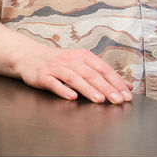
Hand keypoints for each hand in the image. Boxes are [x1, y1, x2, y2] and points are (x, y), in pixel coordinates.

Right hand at [17, 43, 132, 103]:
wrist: (29, 57)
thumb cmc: (59, 63)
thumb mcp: (82, 64)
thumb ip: (104, 75)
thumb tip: (128, 86)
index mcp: (83, 56)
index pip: (103, 69)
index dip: (116, 82)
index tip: (126, 95)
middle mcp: (70, 60)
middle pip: (91, 74)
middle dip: (106, 88)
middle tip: (117, 100)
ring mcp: (56, 67)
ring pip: (74, 78)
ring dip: (88, 89)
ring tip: (99, 99)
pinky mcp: (42, 76)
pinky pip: (54, 83)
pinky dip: (63, 90)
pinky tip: (72, 97)